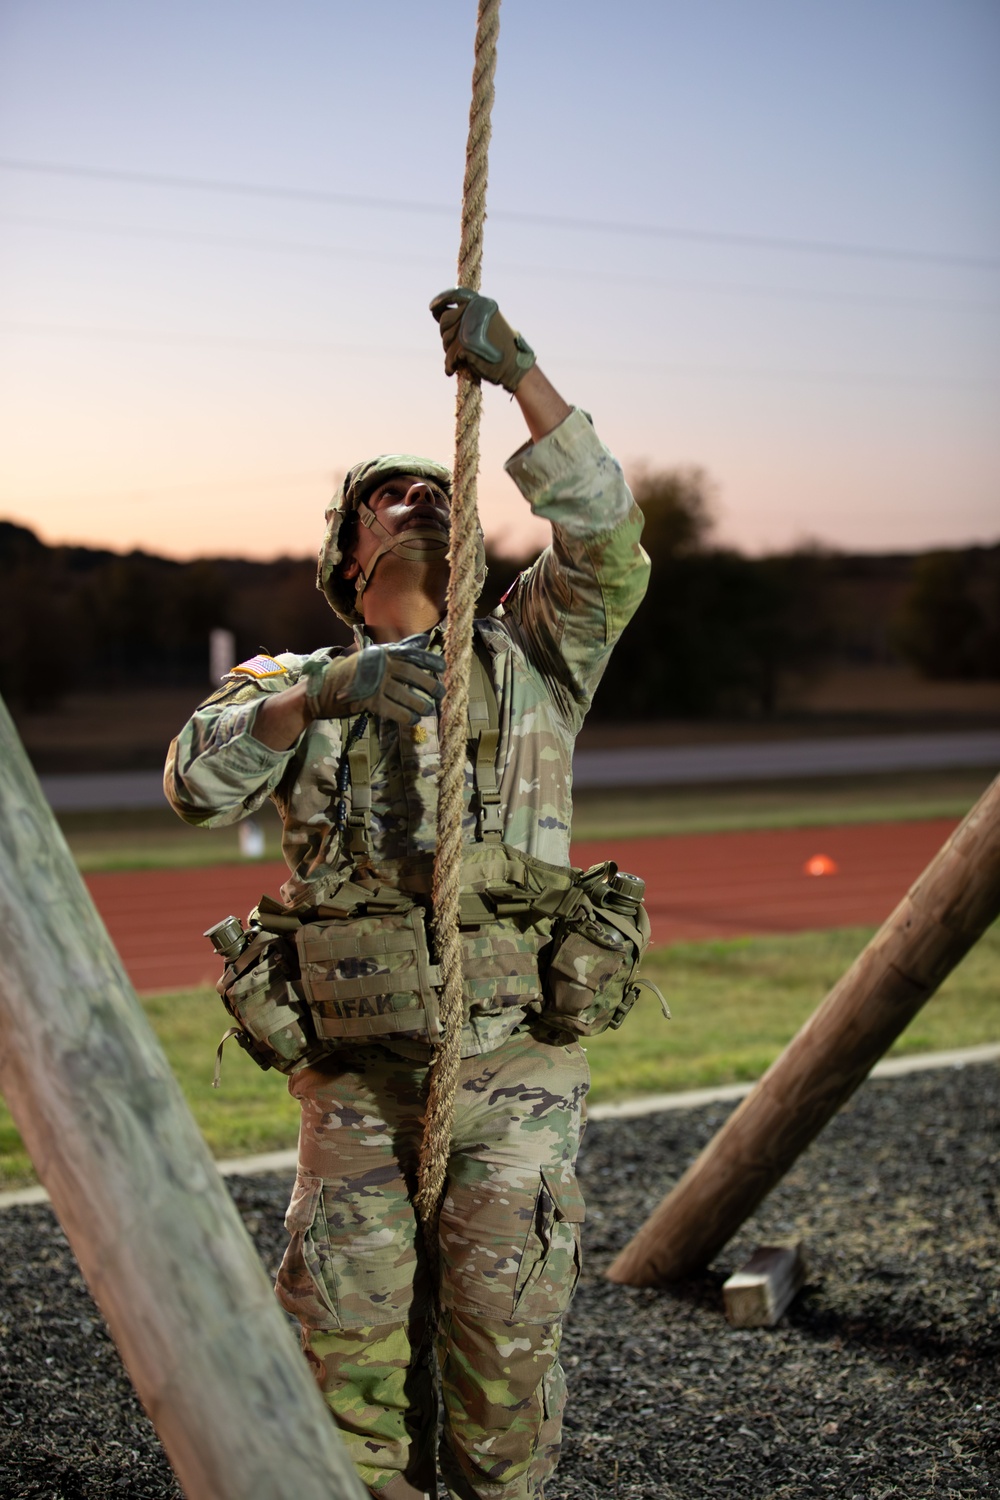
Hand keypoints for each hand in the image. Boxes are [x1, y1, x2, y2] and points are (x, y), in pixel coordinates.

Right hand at [303, 643, 444, 725]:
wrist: (320, 690)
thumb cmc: (350, 674)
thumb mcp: (372, 656)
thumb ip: (397, 650)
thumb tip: (422, 640)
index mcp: (382, 652)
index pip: (411, 653)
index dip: (429, 661)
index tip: (443, 668)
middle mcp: (379, 664)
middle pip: (411, 674)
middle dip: (429, 685)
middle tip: (440, 694)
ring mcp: (373, 681)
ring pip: (404, 693)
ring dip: (420, 704)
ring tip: (427, 710)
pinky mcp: (367, 699)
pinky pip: (392, 709)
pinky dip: (405, 715)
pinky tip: (412, 720)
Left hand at [430, 287, 535, 391]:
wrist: (515, 364)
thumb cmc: (501, 347)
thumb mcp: (488, 322)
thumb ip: (470, 317)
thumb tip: (444, 317)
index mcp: (480, 303)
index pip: (453, 296)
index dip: (439, 302)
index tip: (432, 309)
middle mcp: (472, 311)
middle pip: (444, 321)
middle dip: (446, 335)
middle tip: (453, 346)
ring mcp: (467, 328)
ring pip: (446, 340)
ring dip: (450, 352)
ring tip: (458, 359)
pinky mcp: (464, 346)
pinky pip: (449, 356)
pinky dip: (450, 365)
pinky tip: (453, 370)